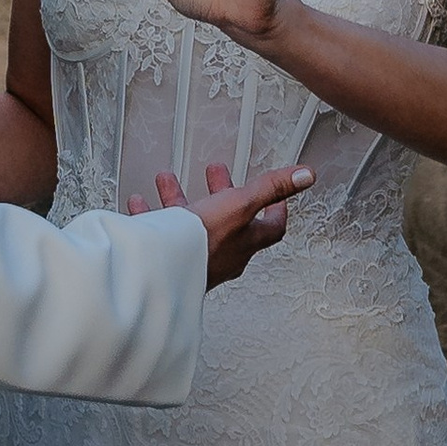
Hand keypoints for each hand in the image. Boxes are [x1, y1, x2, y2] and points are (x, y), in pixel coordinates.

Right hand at [128, 160, 312, 290]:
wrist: (161, 271)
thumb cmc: (204, 244)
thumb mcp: (241, 204)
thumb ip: (271, 188)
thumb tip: (306, 175)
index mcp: (245, 241)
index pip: (272, 227)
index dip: (277, 208)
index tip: (275, 195)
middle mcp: (224, 253)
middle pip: (228, 220)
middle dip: (222, 192)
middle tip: (216, 174)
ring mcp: (197, 259)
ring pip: (191, 224)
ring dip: (180, 199)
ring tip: (168, 181)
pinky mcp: (171, 261)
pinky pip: (162, 234)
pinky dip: (152, 216)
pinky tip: (140, 204)